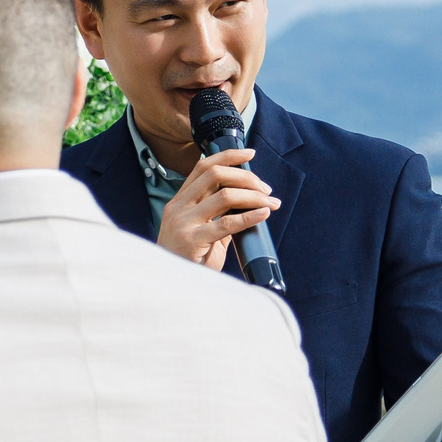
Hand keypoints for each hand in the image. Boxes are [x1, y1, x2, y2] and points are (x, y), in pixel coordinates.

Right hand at [157, 148, 277, 270]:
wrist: (171, 287)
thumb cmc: (189, 261)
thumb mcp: (201, 231)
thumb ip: (219, 215)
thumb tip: (249, 201)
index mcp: (179, 201)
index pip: (203, 167)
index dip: (228, 156)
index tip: (250, 154)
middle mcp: (178, 207)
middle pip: (215, 175)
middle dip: (246, 177)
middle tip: (266, 189)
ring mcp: (183, 222)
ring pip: (224, 196)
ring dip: (254, 196)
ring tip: (270, 203)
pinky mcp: (192, 240)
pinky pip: (227, 223)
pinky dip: (250, 216)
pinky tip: (263, 214)